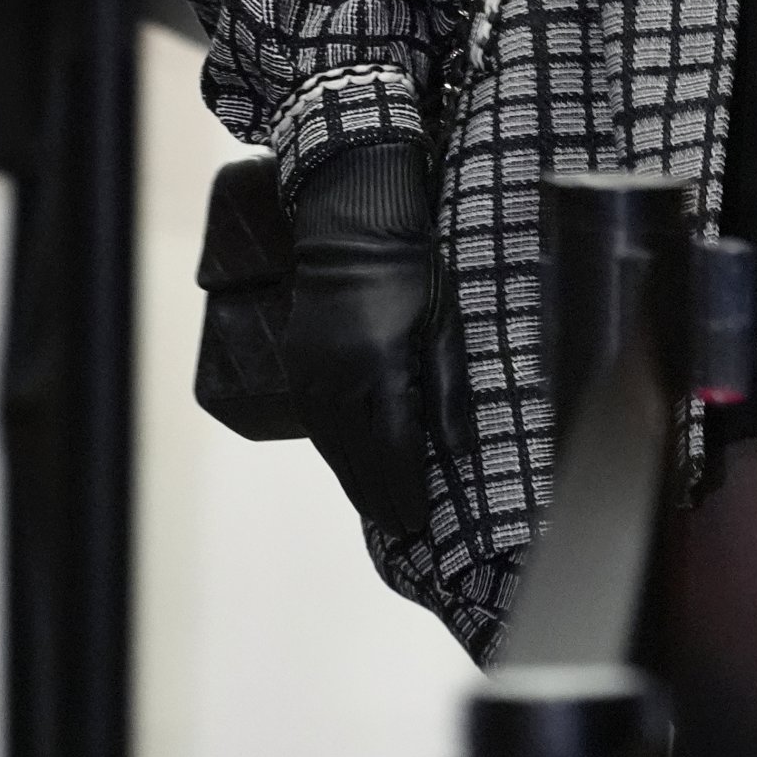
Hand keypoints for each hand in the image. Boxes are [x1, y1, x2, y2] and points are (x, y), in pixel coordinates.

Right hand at [284, 139, 469, 536]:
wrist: (352, 224)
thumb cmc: (411, 267)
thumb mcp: (445, 321)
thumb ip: (450, 389)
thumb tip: (458, 451)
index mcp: (381, 371)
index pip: (395, 453)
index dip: (407, 493)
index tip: (420, 524)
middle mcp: (338, 382)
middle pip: (361, 461)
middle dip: (383, 499)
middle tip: (404, 531)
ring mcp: (312, 376)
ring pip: (335, 448)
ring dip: (357, 481)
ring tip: (381, 510)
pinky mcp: (298, 366)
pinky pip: (319, 426)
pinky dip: (338, 453)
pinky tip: (353, 465)